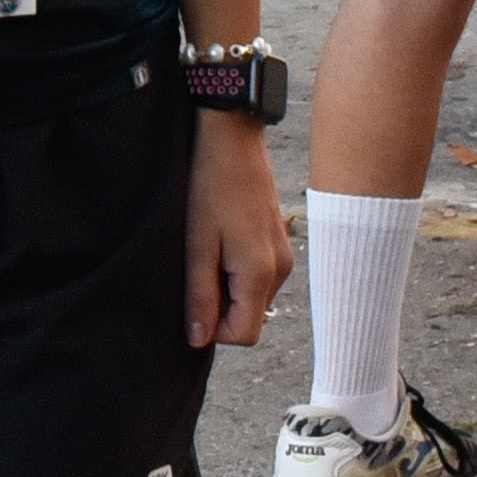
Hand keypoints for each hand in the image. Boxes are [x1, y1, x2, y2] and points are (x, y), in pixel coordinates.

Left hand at [185, 116, 290, 348]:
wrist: (232, 138)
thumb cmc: (210, 186)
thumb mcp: (196, 244)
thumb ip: (200, 294)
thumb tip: (199, 338)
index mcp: (260, 273)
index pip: (244, 335)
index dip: (213, 328)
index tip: (193, 298)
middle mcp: (280, 269)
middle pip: (250, 317)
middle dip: (221, 306)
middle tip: (197, 267)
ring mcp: (283, 253)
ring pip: (253, 296)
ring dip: (228, 287)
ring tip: (207, 249)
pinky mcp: (278, 241)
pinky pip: (258, 275)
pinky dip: (237, 270)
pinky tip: (220, 239)